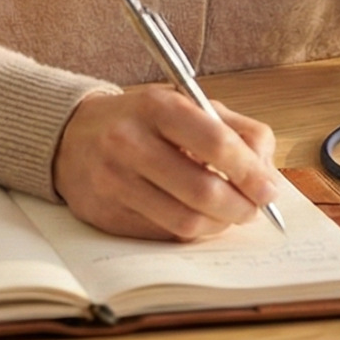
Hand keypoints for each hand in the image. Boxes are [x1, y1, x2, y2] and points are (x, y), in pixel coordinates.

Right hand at [51, 85, 283, 240]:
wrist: (71, 136)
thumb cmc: (141, 121)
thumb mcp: (187, 105)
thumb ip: (237, 130)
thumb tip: (267, 172)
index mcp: (157, 107)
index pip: (216, 143)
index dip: (250, 172)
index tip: (269, 190)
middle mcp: (130, 143)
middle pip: (203, 191)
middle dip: (240, 207)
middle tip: (254, 208)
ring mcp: (115, 181)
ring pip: (185, 220)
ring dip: (219, 225)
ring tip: (229, 215)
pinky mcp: (107, 214)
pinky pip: (163, 234)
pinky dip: (190, 231)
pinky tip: (196, 217)